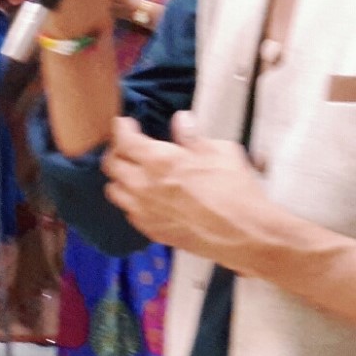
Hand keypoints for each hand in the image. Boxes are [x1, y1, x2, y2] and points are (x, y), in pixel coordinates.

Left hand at [102, 112, 267, 264]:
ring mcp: (145, 211)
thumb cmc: (236, 191)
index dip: (122, 128)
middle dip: (116, 150)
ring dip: (119, 177)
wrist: (244, 233)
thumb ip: (194, 138)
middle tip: (127, 145)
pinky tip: (145, 196)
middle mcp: (144, 186)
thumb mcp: (221, 152)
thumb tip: (182, 123)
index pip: (125, 140)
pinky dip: (130, 200)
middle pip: (111, 165)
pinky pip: (128, 211)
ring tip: (131, 171)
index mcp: (160, 161)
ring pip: (113, 190)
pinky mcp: (152, 230)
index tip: (125, 123)